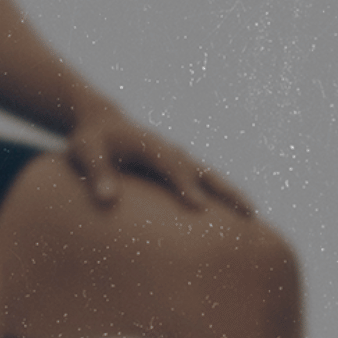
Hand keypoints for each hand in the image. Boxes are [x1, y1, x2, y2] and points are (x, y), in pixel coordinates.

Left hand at [65, 100, 254, 216]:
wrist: (102, 121)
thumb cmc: (91, 140)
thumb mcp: (85, 153)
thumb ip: (96, 173)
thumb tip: (106, 199)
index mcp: (150, 145)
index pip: (171, 165)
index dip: (185, 185)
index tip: (200, 207)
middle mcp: (170, 149)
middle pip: (203, 170)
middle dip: (225, 190)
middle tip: (247, 213)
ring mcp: (178, 156)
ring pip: (210, 175)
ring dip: (231, 193)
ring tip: (253, 215)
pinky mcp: (179, 165)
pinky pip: (205, 180)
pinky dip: (221, 193)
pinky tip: (235, 213)